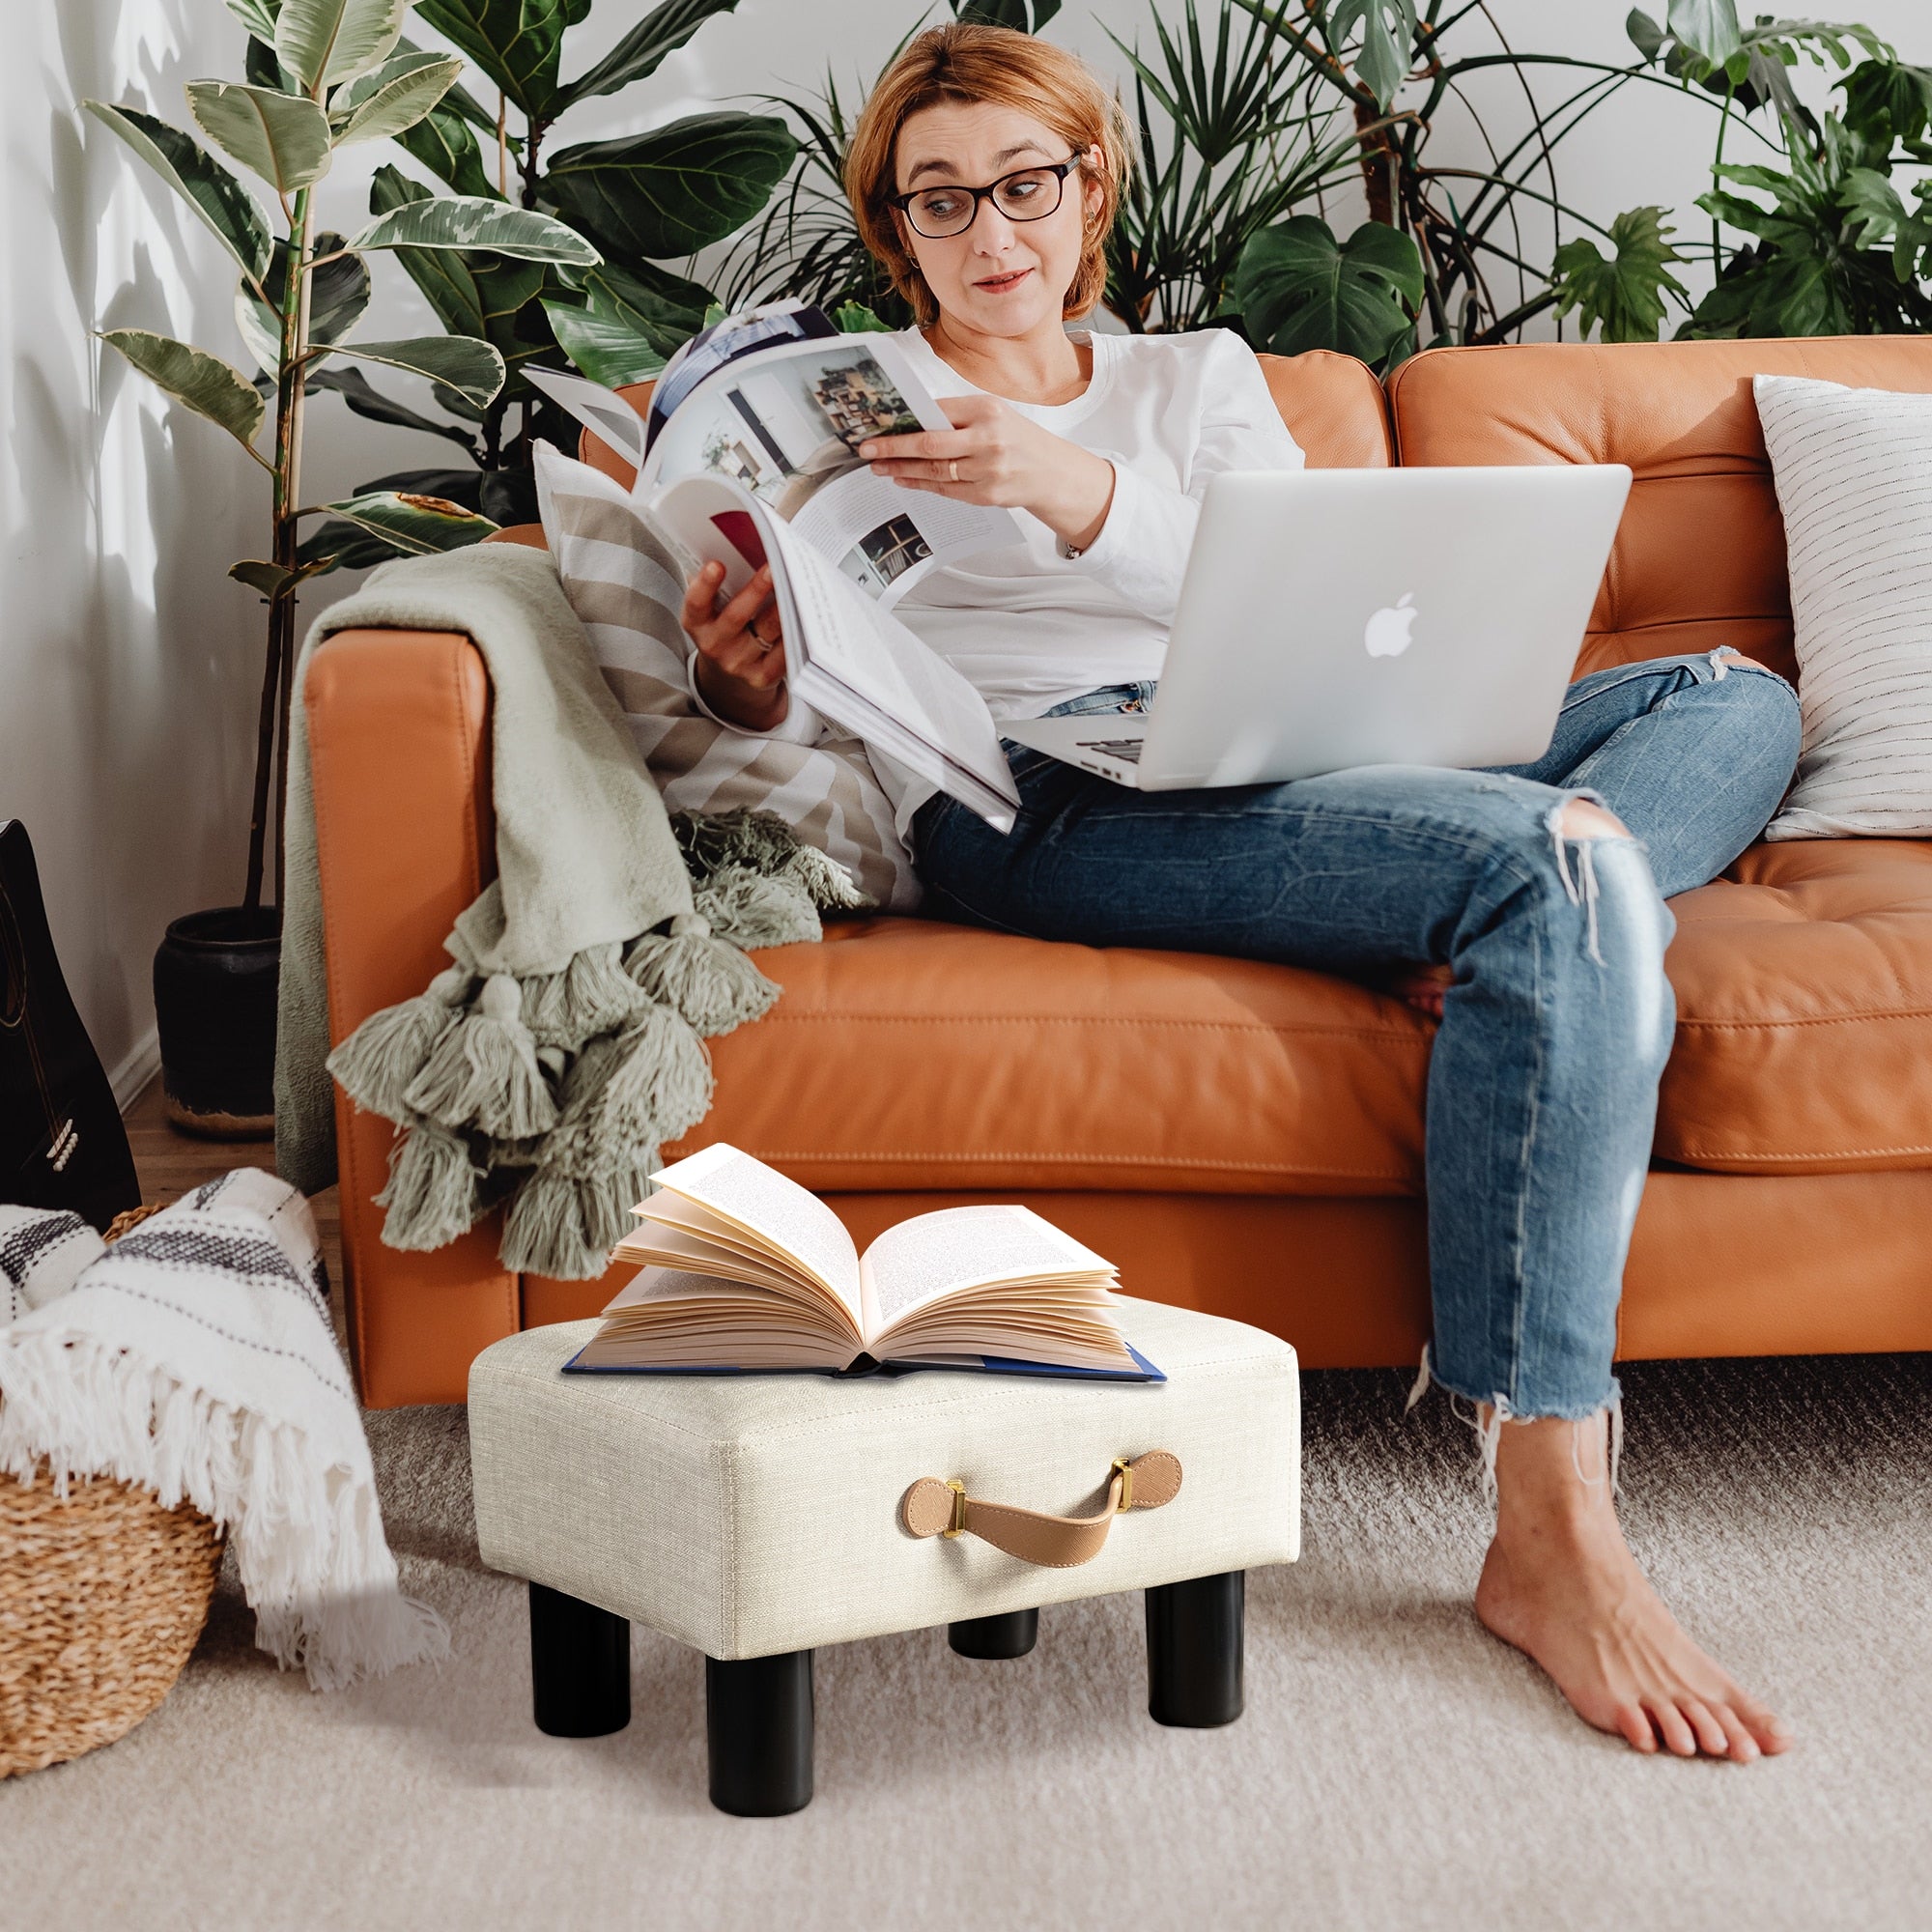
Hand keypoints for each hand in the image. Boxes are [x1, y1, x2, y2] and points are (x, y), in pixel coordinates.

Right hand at [681, 559, 787, 730]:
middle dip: (756, 589)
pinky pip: (783, 652)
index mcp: (697, 622)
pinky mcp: (761, 676)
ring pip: (767, 631)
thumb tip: (753, 548)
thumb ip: (725, 583)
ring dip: (784, 607)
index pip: (697, 603)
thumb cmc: (726, 625)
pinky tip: (807, 614)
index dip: (705, 585)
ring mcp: (738, 663)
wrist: (729, 671)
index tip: (716, 565)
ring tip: (799, 585)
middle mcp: (714, 644)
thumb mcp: (715, 606)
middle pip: (737, 616)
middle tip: (774, 567)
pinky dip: (796, 631)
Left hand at [858, 393, 1114, 550]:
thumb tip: (911, 419)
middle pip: (930, 444)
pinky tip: (903, 478)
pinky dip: (921, 484)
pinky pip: (945, 489)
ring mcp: (988, 470)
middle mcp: (988, 439)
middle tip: (867, 449)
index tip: (879, 423)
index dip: (905, 419)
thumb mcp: (994, 415)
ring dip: (902, 468)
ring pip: (934, 471)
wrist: (1051, 472)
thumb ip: (957, 416)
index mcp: (987, 410)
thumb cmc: (1016, 439)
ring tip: (879, 467)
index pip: (937, 412)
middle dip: (894, 447)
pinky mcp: (986, 494)